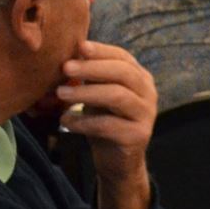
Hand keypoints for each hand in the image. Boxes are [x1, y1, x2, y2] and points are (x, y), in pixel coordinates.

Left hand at [58, 41, 157, 208]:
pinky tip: (66, 121)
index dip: (101, 50)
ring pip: (117, 96)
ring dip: (86, 93)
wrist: (118, 162)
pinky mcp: (138, 136)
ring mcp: (146, 115)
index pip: (123, 57)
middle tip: (66, 68)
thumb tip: (67, 55)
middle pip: (122, 73)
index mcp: (140, 78)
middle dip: (92, 68)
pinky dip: (83, 121)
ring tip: (61, 94)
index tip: (79, 46)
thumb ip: (91, 78)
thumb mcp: (98, 96)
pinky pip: (108, 124)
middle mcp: (148, 93)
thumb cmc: (106, 122)